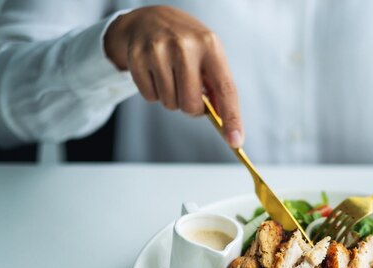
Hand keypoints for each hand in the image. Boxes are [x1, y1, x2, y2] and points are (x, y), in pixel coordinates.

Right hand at [104, 6, 242, 146]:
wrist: (148, 20)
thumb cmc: (186, 44)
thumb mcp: (208, 56)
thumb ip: (218, 88)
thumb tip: (229, 125)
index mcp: (210, 45)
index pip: (225, 89)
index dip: (231, 118)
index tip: (235, 140)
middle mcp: (185, 46)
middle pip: (191, 104)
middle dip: (191, 107)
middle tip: (188, 91)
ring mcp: (158, 50)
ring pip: (170, 104)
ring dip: (172, 99)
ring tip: (171, 76)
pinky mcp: (137, 58)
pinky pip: (150, 97)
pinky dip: (154, 92)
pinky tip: (155, 73)